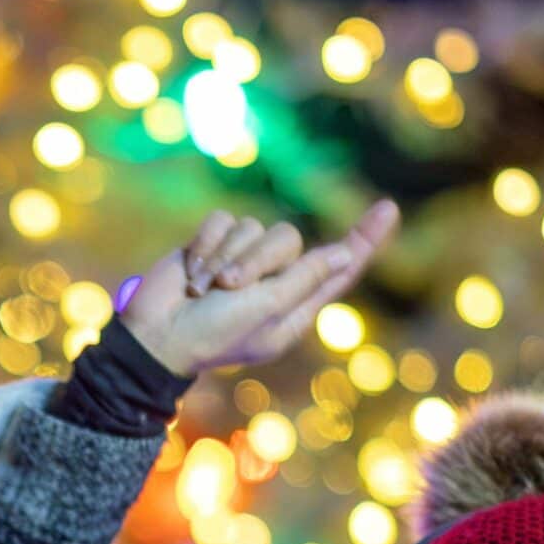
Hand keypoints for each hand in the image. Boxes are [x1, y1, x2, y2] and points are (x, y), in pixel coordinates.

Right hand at [121, 201, 397, 377]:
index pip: (340, 267)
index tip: (388, 208)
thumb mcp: (266, 310)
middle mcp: (274, 280)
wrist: (156, 334)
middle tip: (228, 288)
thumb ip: (305, 280)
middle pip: (289, 240)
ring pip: (253, 226)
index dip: (363, 239)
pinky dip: (204, 245)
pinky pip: (222, 221)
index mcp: (295, 305)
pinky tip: (191, 274)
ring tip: (204, 288)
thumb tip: (344, 255)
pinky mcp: (214, 242)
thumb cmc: (214, 333)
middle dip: (255, 260)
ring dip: (224, 257)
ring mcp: (243, 259)